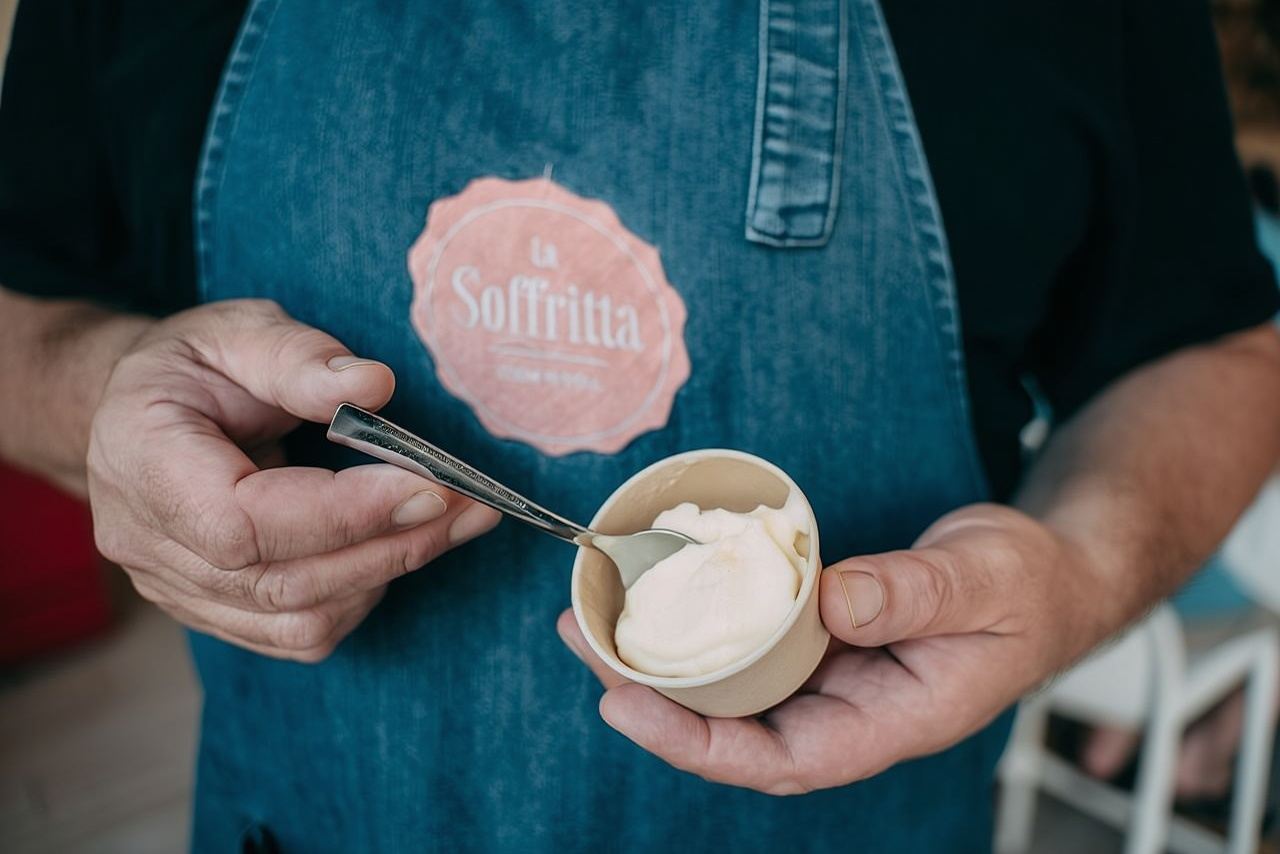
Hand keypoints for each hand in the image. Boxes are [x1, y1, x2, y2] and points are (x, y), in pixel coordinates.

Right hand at [88, 299, 499, 660]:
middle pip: (283, 582)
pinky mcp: (214, 611)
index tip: (428, 484)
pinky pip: (298, 633)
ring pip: (299, 619)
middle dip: (392, 544)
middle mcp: (149, 542)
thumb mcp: (235, 331)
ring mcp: (176, 589)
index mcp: (141, 462)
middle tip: (472, 504)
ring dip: (390, 571)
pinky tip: (397, 547)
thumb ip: (299, 358)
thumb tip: (375, 385)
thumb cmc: (191, 366)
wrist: (138, 414)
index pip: (243, 522)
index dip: (343, 514)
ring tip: (455, 521)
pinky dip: (361, 595)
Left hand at [558, 503, 1104, 793]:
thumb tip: (832, 598)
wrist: (1048, 572)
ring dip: (664, 657)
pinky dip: (704, 623)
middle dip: (651, 696)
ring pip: (734, 685)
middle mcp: (850, 709)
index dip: (698, 747)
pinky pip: (753, 640)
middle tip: (583, 635)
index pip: (783, 760)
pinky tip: (662, 593)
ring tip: (596, 612)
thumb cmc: (1030, 587)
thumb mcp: (988, 580)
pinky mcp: (823, 635)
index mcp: (893, 722)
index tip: (625, 708)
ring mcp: (833, 675)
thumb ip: (918, 592)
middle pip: (735, 726)